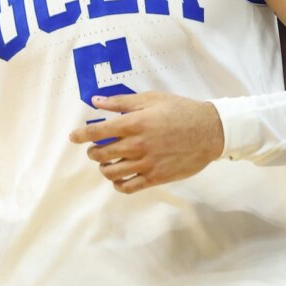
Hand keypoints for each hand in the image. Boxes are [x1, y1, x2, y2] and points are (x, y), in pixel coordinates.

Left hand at [69, 92, 224, 193]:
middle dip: (93, 152)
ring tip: (107, 162)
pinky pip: (129, 187)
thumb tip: (96, 101)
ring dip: (104, 167)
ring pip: (111, 172)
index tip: (73, 137)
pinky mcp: (156, 177)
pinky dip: (118, 184)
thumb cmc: (180, 111)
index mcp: (133, 124)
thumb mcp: (150, 99)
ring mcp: (146, 163)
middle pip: (100, 154)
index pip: (96, 132)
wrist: (211, 131)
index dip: (80, 135)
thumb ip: (120, 102)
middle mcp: (136, 145)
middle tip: (96, 149)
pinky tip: (119, 178)